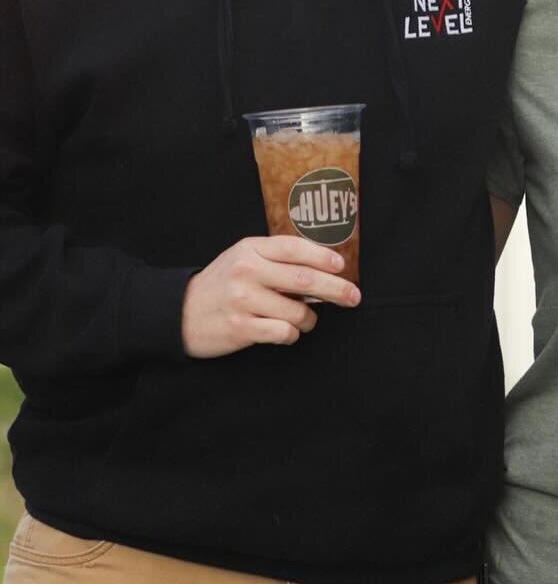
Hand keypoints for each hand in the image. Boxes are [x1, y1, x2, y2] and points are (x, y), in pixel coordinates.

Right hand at [182, 237, 359, 357]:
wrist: (178, 312)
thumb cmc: (221, 285)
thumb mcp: (242, 259)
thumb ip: (275, 259)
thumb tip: (323, 270)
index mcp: (250, 250)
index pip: (295, 248)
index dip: (323, 256)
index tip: (342, 267)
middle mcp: (247, 271)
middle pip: (305, 280)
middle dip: (336, 290)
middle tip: (353, 297)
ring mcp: (243, 300)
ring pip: (297, 312)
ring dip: (309, 319)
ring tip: (304, 320)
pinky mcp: (240, 327)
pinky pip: (284, 333)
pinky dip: (292, 335)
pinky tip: (285, 332)